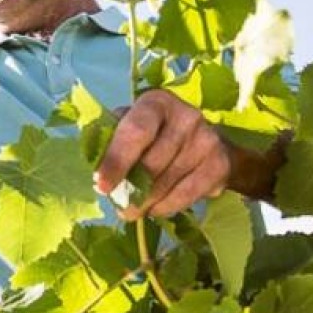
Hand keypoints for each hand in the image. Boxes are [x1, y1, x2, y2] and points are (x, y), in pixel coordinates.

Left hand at [96, 90, 230, 218]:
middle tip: (119, 206)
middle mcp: (185, 116)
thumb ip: (110, 141)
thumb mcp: (130, 127)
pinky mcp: (219, 164)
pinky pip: (186, 195)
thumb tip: (93, 169)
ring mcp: (206, 139)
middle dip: (130, 191)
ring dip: (145, 203)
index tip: (102, 186)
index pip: (135, 132)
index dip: (116, 160)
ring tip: (134, 209)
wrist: (206, 144)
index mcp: (155, 103)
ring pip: (166, 183)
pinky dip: (166, 207)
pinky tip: (155, 209)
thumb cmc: (155, 135)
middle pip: (151, 164)